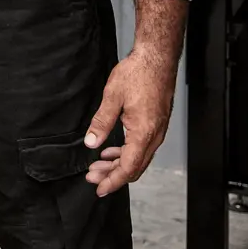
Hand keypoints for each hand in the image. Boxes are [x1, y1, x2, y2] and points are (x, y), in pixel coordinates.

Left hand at [83, 48, 177, 196]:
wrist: (156, 59)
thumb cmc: (137, 74)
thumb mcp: (112, 97)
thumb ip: (101, 122)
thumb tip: (91, 143)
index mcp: (144, 132)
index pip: (129, 167)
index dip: (113, 180)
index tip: (99, 188)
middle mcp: (154, 136)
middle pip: (134, 167)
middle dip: (112, 175)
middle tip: (92, 177)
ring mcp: (156, 131)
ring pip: (138, 158)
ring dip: (118, 164)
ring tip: (98, 166)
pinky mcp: (155, 125)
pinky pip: (141, 147)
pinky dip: (125, 153)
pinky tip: (110, 150)